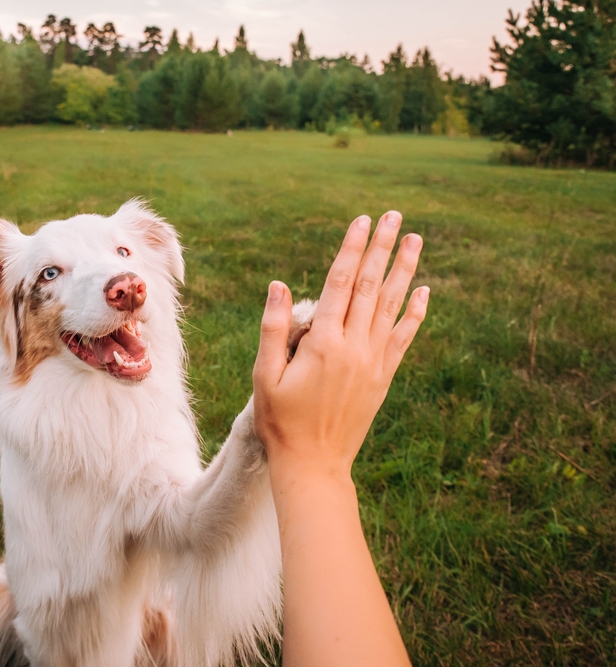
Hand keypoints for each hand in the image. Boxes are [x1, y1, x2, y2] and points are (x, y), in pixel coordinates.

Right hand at [252, 211, 427, 482]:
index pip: (340, 283)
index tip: (361, 221)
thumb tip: (280, 284)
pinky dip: (415, 313)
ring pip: (392, 306)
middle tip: (393, 216)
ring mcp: (373, 362)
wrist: (314, 464)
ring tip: (414, 240)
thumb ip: (274, 328)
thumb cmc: (280, 421)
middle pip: (370, 286)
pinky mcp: (383, 377)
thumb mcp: (265, 375)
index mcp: (323, 343)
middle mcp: (355, 347)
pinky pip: (403, 338)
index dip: (351, 249)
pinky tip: (423, 292)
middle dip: (381, 248)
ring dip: (403, 270)